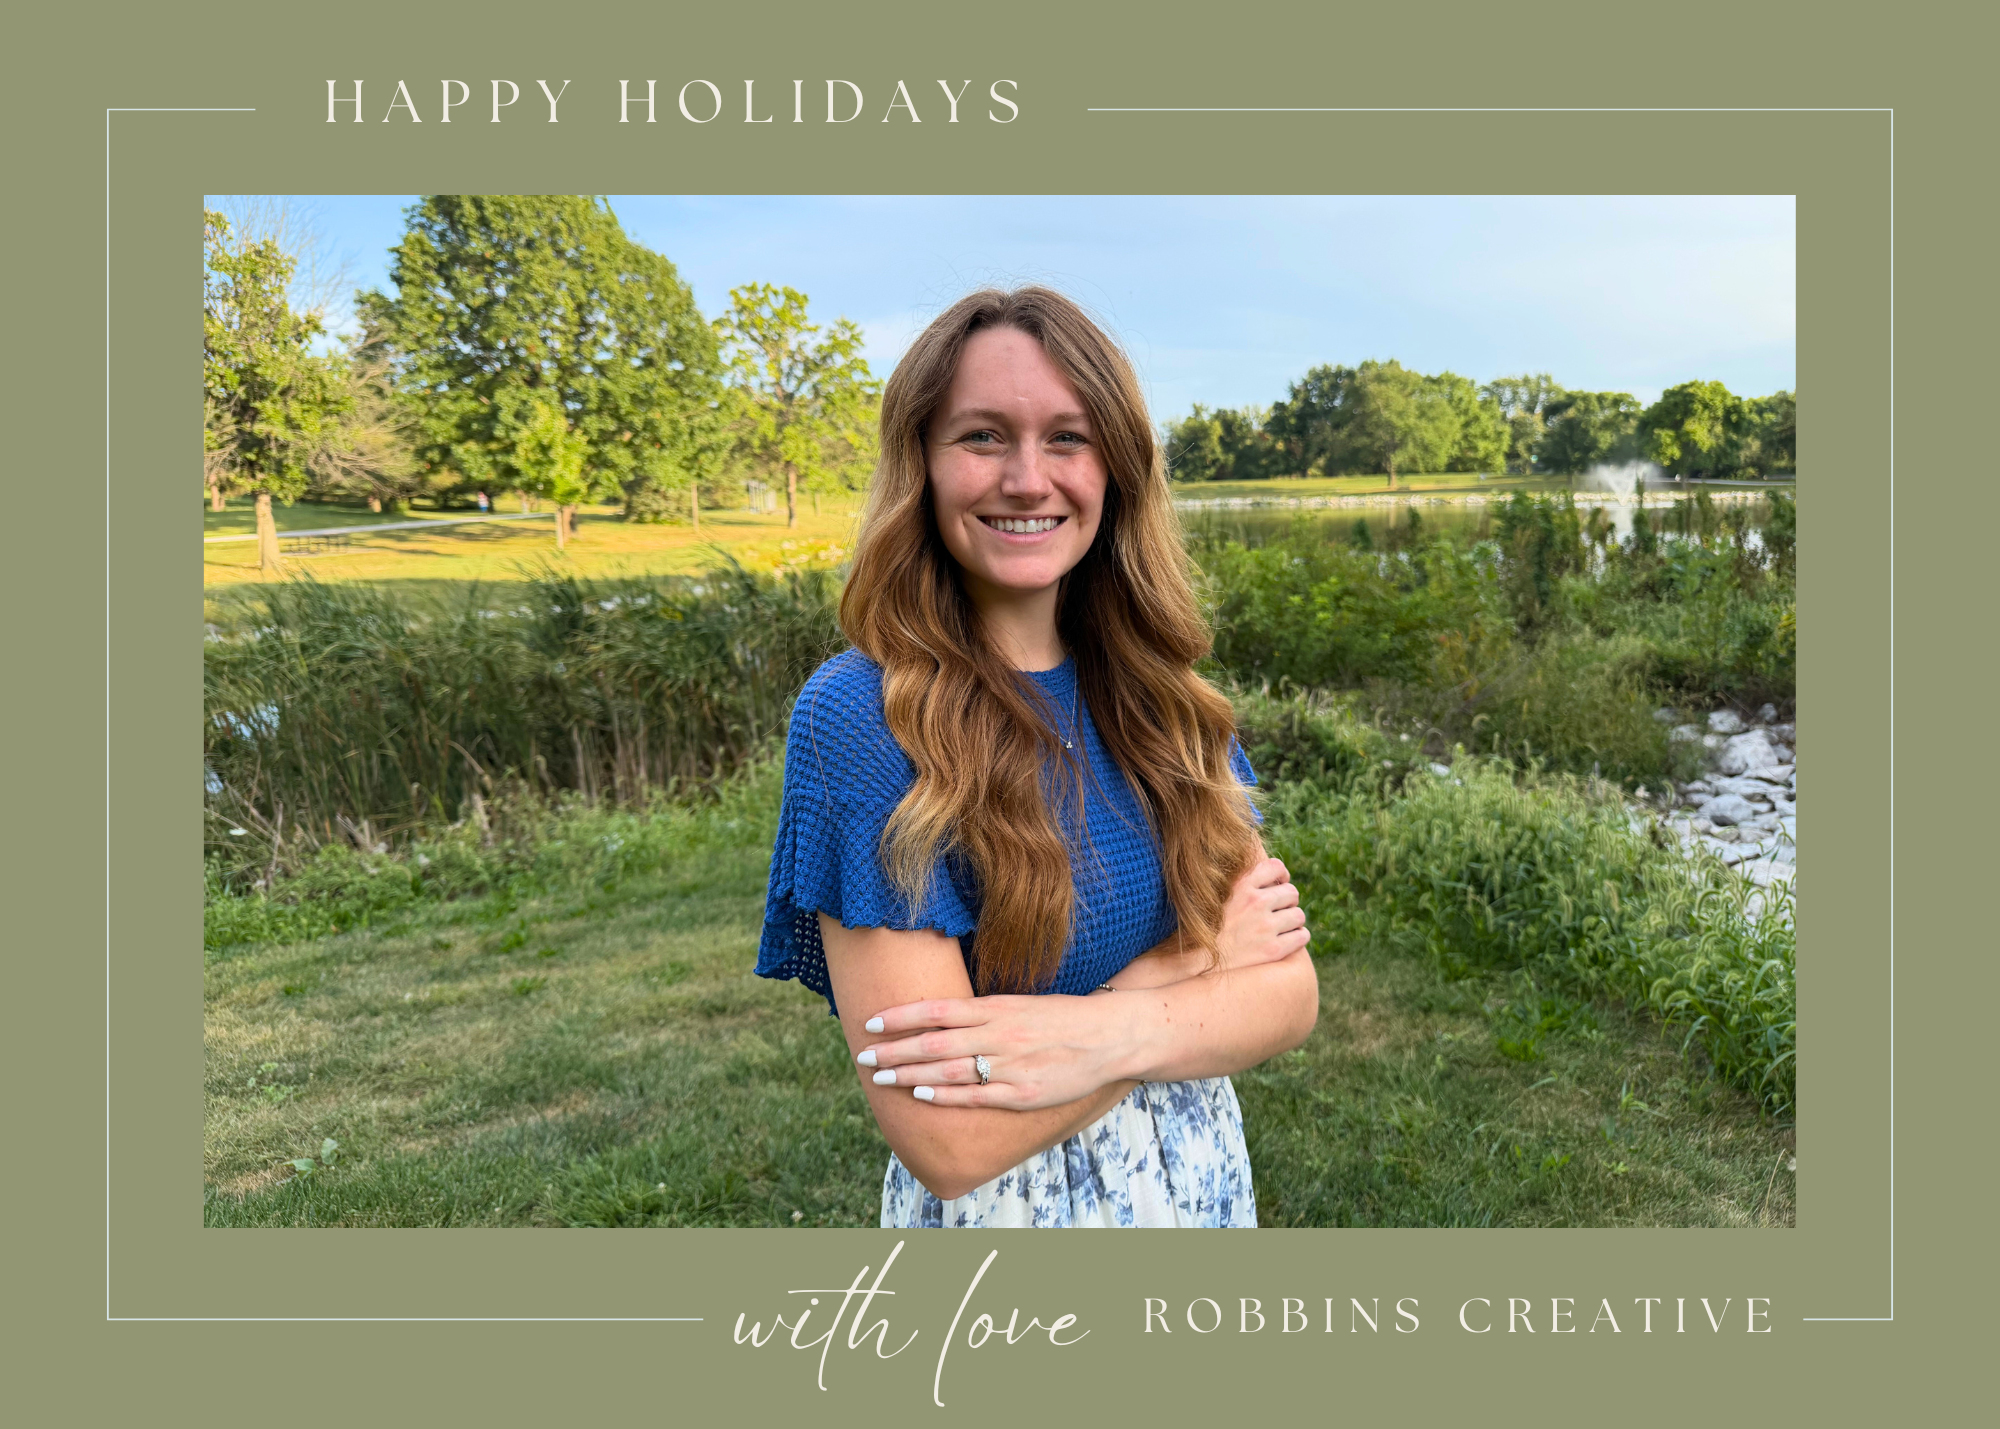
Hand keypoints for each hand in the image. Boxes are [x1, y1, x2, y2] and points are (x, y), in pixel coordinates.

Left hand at [852, 994, 1136, 1110]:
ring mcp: (1010, 1065)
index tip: (871, 1022)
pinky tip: (921, 1094)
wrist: (1110, 1035)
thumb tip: (941, 1018)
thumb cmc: (1063, 1017)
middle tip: (862, 1056)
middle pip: (934, 1041)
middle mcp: (998, 1034)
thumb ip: (983, 1013)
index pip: (937, 1009)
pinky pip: (976, 1096)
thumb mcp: (1020, 1004)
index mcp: (997, 1008)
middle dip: (894, 1051)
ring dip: (910, 1074)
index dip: (901, 1016)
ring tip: (880, 1079)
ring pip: (949, 1069)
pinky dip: (946, 1095)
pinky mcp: (1023, 1093)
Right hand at [1213, 855, 1308, 968]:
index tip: (1278, 885)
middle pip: (1291, 892)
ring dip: (1293, 920)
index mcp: (1240, 885)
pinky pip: (1301, 936)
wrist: (1196, 963)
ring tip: (1281, 927)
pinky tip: (1288, 940)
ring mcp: (1265, 927)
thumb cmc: (1204, 929)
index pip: (1275, 867)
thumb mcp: (1214, 895)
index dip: (1281, 876)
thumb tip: (1263, 878)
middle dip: (1287, 901)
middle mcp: (1255, 903)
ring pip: (1298, 915)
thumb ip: (1238, 884)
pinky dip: (1298, 936)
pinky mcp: (1273, 950)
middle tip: (1277, 911)